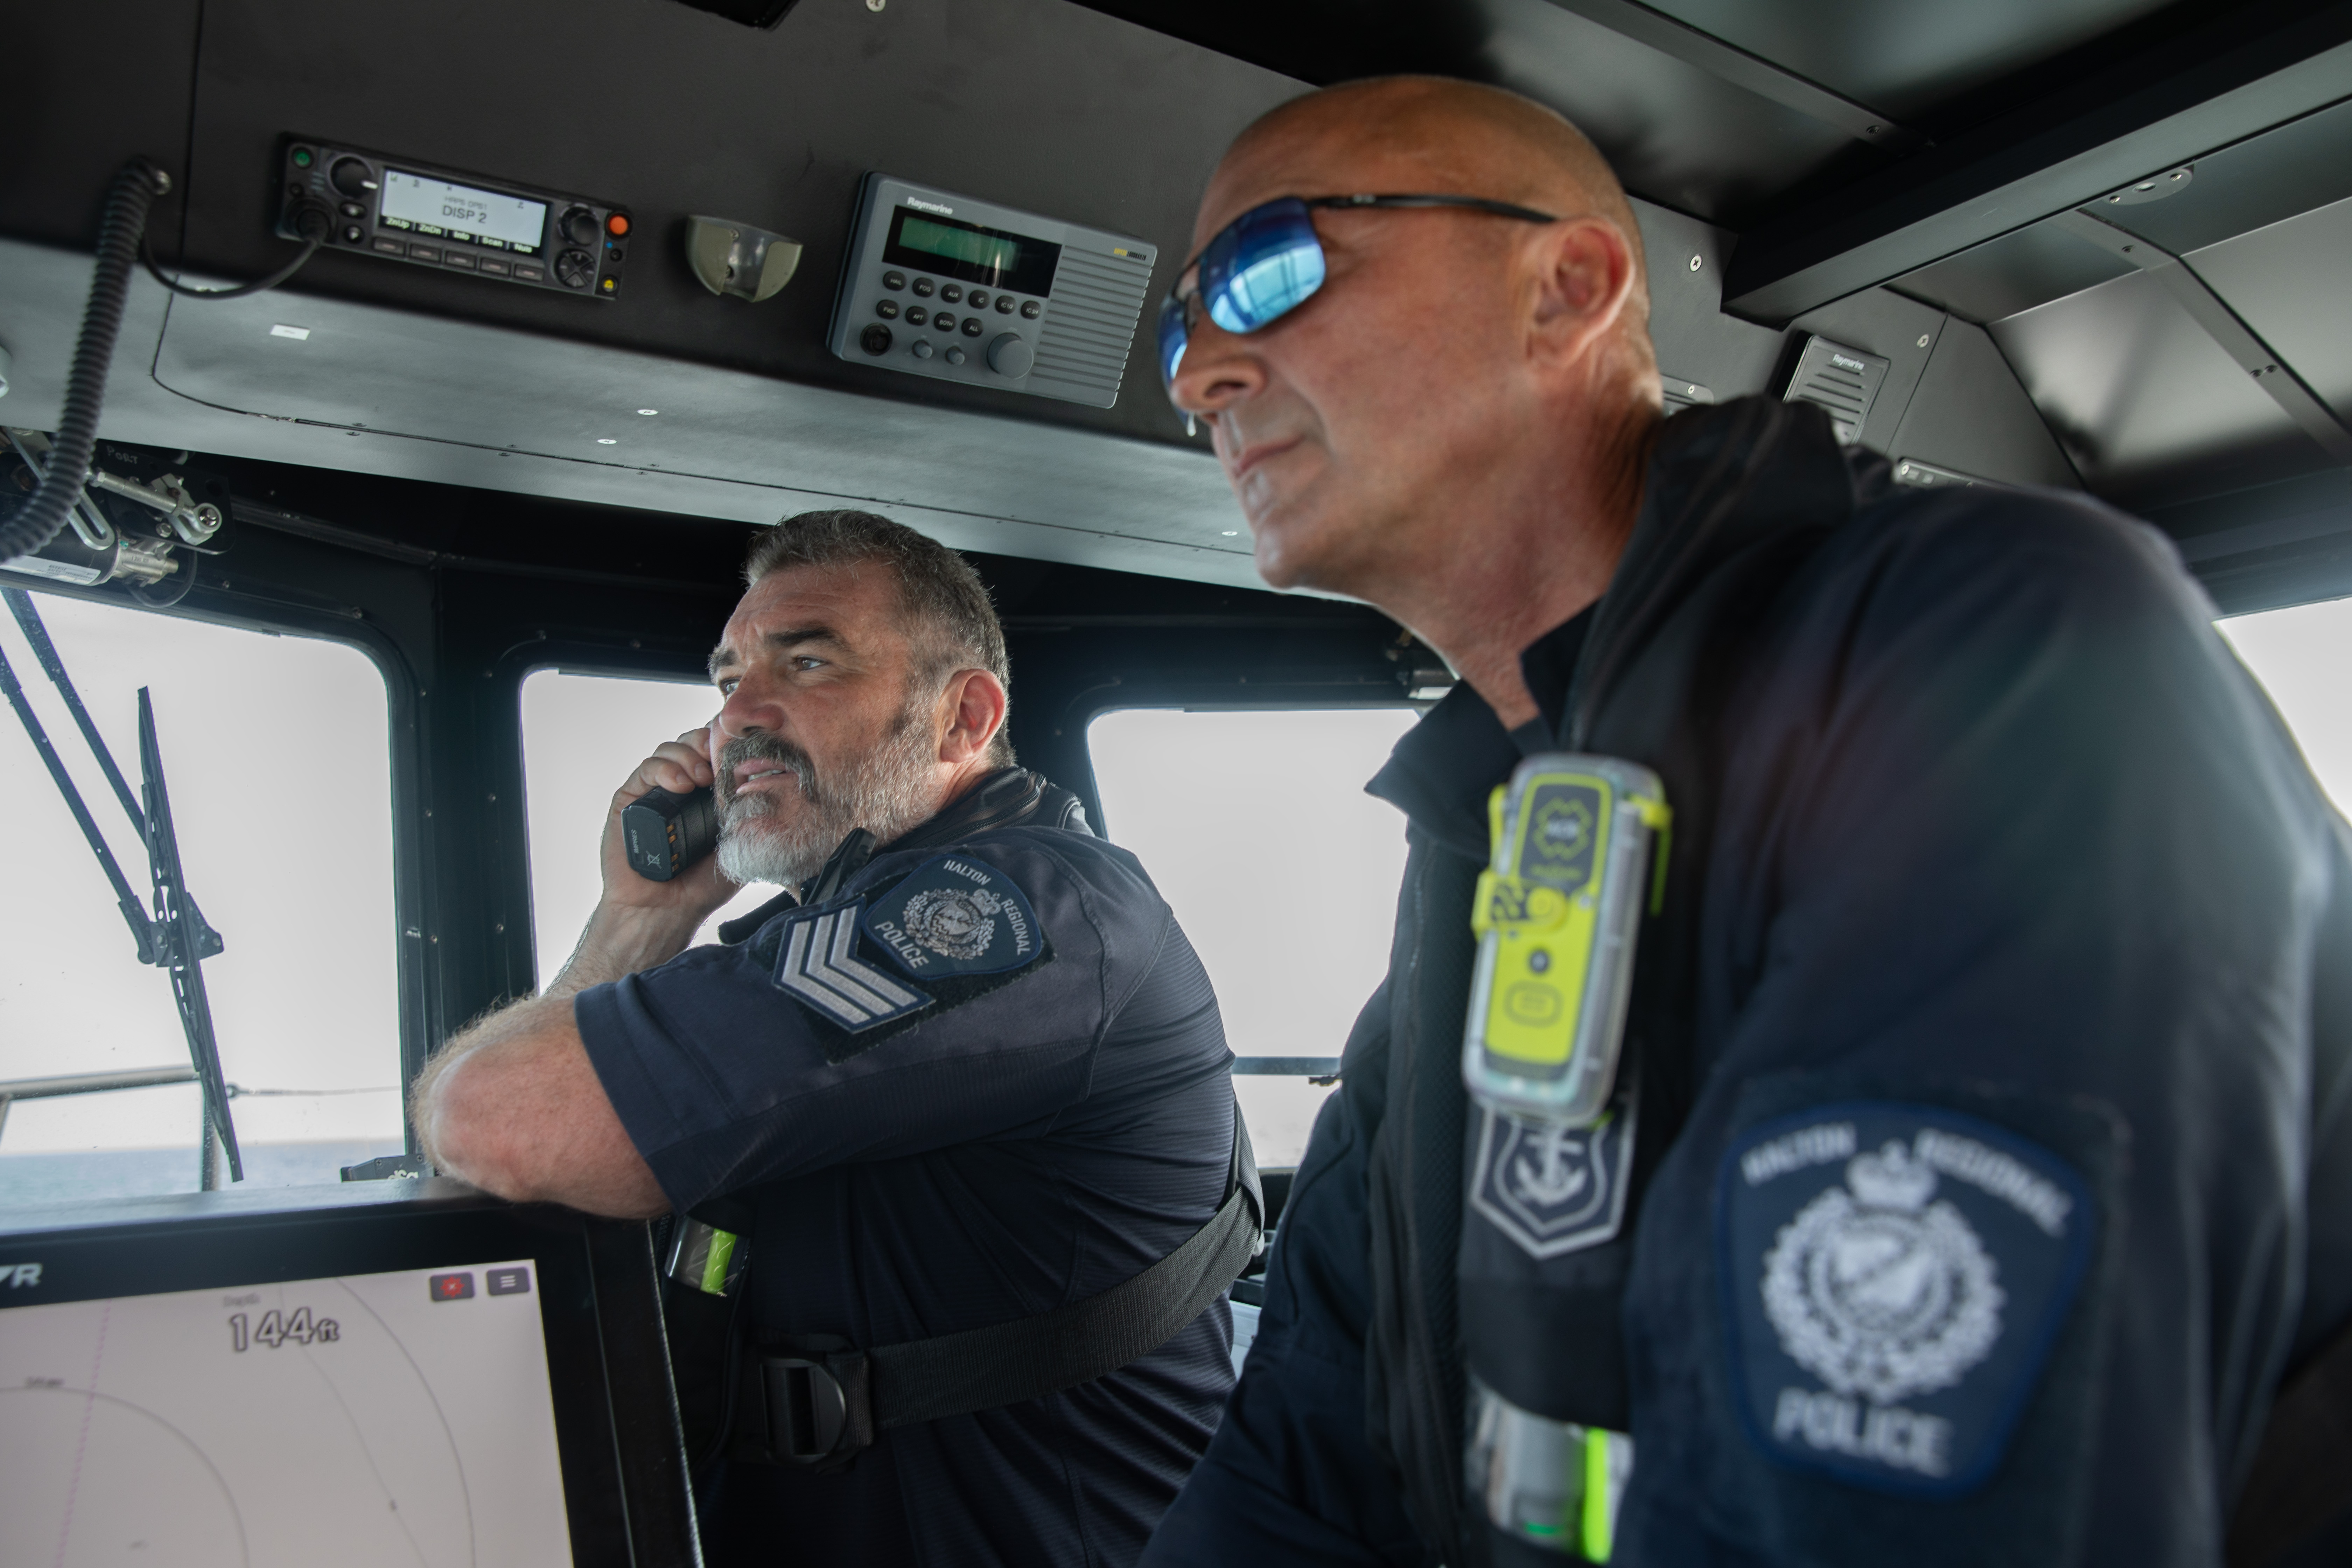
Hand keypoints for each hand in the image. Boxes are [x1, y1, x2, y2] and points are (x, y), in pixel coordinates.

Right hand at [552, 730, 742, 989]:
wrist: (665, 909)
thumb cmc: (702, 885)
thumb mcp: (741, 847)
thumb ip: (756, 822)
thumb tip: (784, 793)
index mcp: (708, 794)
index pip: (717, 752)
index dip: (728, 745)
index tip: (744, 751)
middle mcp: (681, 787)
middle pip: (693, 744)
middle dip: (708, 744)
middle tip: (720, 763)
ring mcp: (655, 791)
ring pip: (670, 750)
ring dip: (688, 755)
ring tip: (700, 777)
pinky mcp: (630, 799)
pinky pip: (645, 770)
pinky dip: (663, 769)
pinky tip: (679, 783)